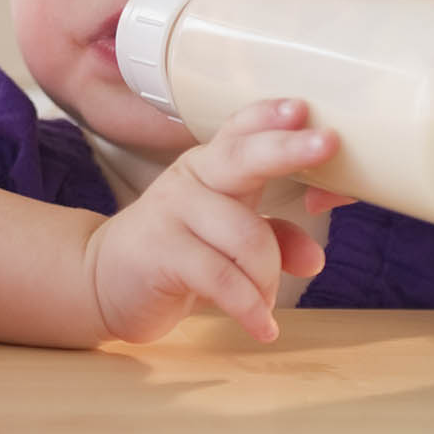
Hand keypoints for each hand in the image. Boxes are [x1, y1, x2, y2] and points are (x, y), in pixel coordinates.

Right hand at [86, 98, 337, 343]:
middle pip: (241, 157)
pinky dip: (251, 308)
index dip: (270, 117)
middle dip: (287, 148)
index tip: (303, 107)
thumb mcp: (228, 241)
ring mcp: (171, 213)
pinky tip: (261, 327)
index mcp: (209, 168)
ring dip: (269, 279)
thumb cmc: (176, 253)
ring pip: (248, 237)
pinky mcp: (160, 252)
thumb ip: (274, 239)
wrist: (103, 280)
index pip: (239, 132)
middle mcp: (191, 180)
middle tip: (329, 142)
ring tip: (265, 303)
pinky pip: (224, 279)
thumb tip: (314, 259)